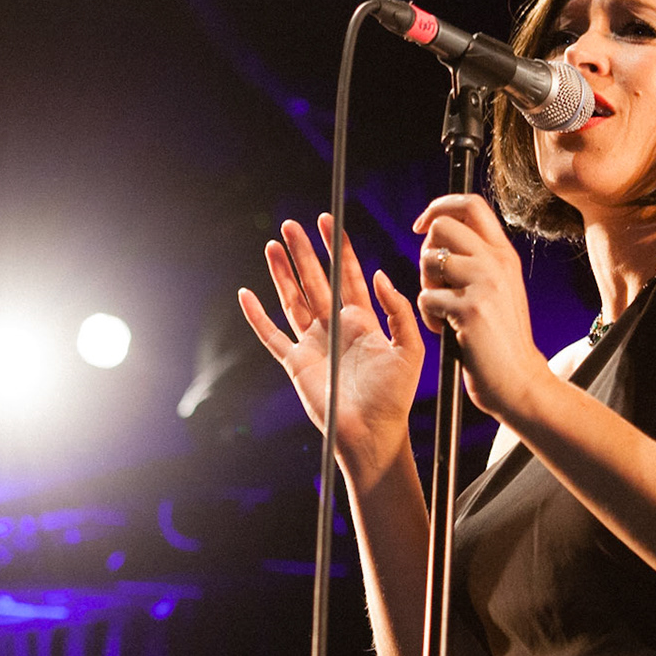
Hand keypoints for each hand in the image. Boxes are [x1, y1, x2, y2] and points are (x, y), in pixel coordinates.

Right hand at [238, 214, 424, 488]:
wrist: (372, 433)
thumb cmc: (395, 397)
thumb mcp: (409, 348)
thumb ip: (397, 311)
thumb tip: (378, 275)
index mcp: (363, 321)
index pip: (348, 276)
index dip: (338, 249)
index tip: (328, 221)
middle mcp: (335, 328)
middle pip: (315, 281)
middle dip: (304, 252)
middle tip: (292, 224)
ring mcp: (313, 344)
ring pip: (292, 300)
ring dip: (281, 274)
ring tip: (272, 245)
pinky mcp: (295, 363)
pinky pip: (271, 336)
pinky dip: (256, 317)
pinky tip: (246, 295)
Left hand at [412, 193, 551, 421]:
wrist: (519, 380)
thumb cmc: (501, 339)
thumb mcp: (499, 288)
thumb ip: (478, 260)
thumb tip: (438, 233)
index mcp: (504, 254)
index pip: (471, 204)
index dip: (438, 207)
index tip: (421, 226)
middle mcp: (497, 262)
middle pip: (441, 227)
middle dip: (426, 253)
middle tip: (435, 284)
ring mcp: (485, 284)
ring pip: (429, 260)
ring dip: (425, 286)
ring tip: (441, 311)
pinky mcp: (470, 309)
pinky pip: (426, 298)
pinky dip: (427, 317)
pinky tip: (445, 330)